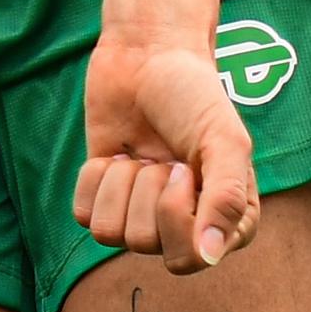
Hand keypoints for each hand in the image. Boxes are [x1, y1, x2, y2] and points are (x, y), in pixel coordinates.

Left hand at [74, 26, 260, 274]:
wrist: (149, 53)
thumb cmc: (195, 95)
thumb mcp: (224, 139)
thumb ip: (226, 199)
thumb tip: (208, 256)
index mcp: (225, 221)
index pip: (189, 258)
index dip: (177, 213)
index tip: (185, 167)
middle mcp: (184, 225)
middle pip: (145, 244)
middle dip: (147, 190)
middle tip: (163, 156)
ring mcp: (142, 212)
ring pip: (111, 234)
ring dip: (122, 183)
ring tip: (140, 153)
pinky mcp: (104, 196)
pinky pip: (84, 216)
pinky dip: (95, 179)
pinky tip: (115, 154)